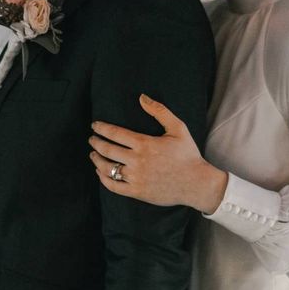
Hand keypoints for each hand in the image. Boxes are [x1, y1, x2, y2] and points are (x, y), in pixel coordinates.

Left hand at [88, 94, 227, 212]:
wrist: (196, 183)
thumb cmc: (188, 154)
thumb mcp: (178, 128)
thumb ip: (159, 111)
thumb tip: (142, 97)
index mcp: (145, 143)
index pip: (115, 133)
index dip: (102, 128)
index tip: (95, 125)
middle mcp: (137, 161)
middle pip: (108, 149)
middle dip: (96, 142)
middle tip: (91, 138)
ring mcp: (136, 178)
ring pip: (107, 168)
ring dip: (96, 160)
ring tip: (93, 154)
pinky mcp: (137, 192)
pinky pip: (113, 186)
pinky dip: (103, 178)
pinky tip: (101, 172)